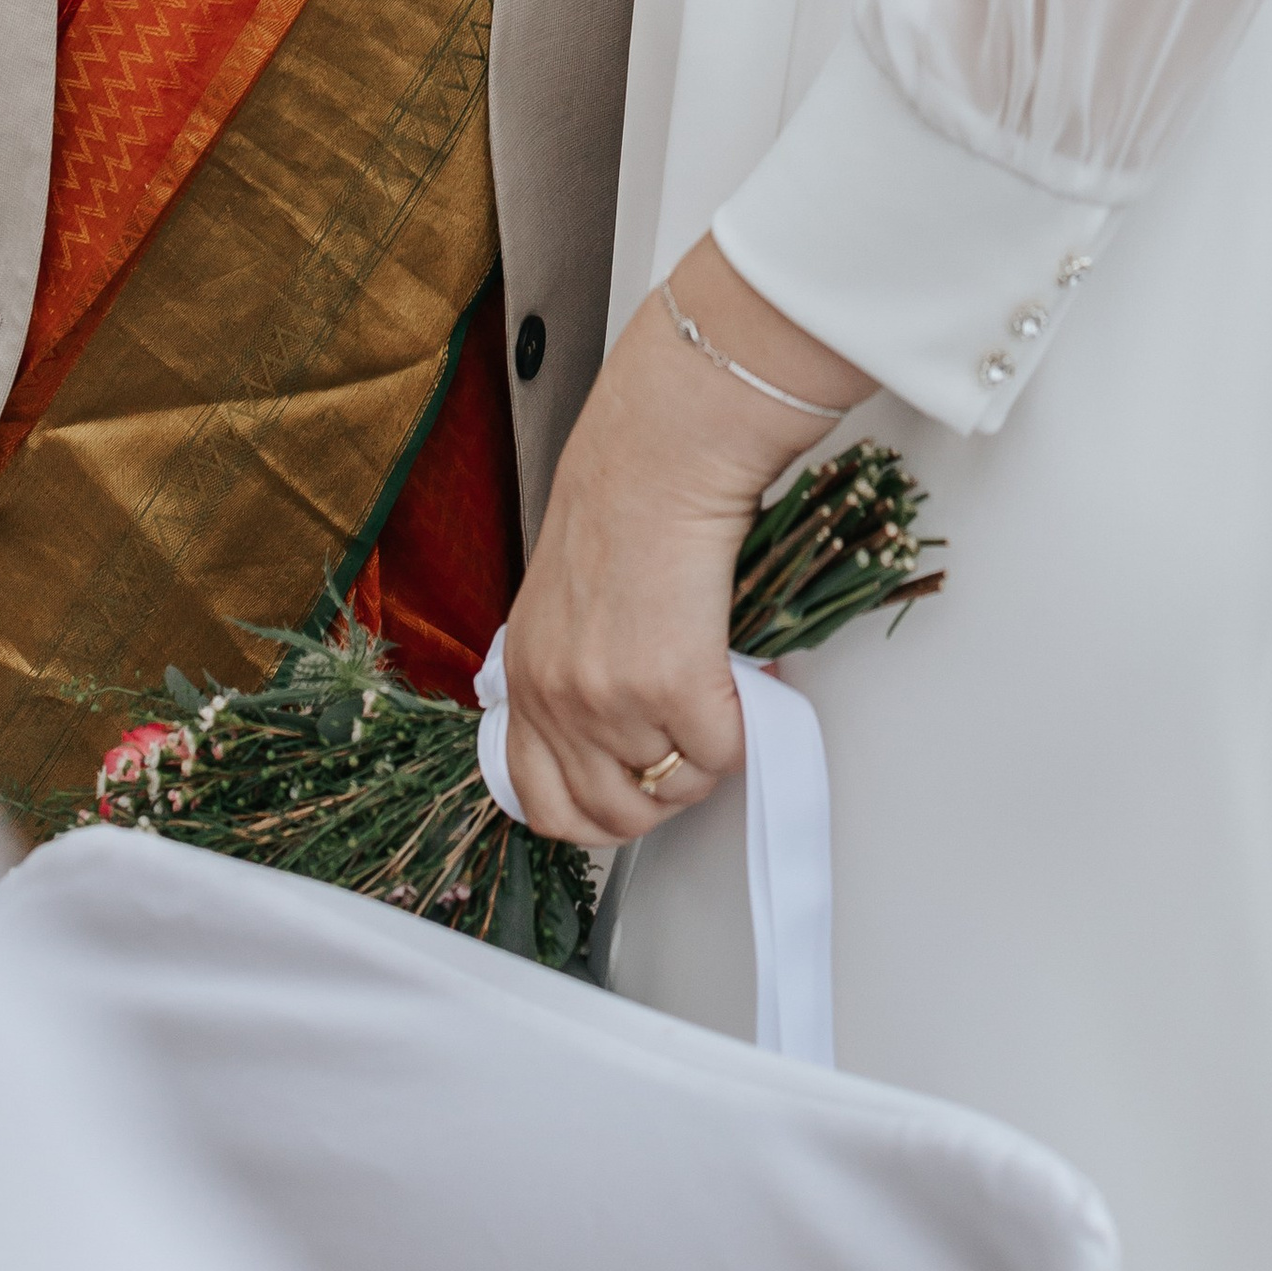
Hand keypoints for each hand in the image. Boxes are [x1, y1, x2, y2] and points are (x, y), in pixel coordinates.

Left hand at [500, 241, 866, 847]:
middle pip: (614, 815)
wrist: (659, 454)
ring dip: (708, 753)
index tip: (632, 793)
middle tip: (689, 747)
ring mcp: (610, 699)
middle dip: (663, 793)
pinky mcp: (673, 685)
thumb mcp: (564, 601)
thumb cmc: (622, 501)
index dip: (596, 815)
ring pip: (677, 787)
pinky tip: (741, 677)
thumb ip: (574, 670)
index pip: (541, 804)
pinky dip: (745, 725)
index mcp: (526, 677)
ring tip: (718, 697)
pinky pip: (724, 753)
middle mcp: (558, 698)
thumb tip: (618, 727)